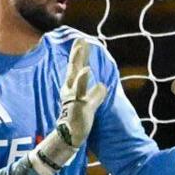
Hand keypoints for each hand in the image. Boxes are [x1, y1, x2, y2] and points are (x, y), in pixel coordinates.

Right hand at [39, 37, 107, 169]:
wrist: (69, 136)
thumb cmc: (78, 117)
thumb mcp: (88, 102)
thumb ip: (96, 92)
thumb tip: (104, 85)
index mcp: (71, 87)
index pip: (75, 67)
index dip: (78, 53)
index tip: (81, 39)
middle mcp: (70, 90)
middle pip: (73, 69)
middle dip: (77, 55)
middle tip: (80, 40)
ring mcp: (75, 99)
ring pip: (78, 81)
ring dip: (80, 70)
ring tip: (85, 58)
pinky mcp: (81, 108)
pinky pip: (87, 97)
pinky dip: (92, 89)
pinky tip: (96, 79)